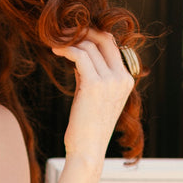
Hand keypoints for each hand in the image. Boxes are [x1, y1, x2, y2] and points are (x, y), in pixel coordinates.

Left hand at [51, 29, 134, 164]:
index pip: (113, 46)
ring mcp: (110, 80)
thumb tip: (79, 56)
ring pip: (90, 46)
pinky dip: (66, 49)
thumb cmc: (87, 128)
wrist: (88, 150)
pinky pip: (80, 56)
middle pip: (105, 39)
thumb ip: (92, 76)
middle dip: (84, 32)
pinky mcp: (94, 85)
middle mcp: (122, 78)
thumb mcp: (94, 97)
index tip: (76, 35)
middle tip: (64, 32)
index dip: (94, 36)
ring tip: (55, 43)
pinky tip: (55, 50)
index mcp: (127, 80)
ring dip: (71, 41)